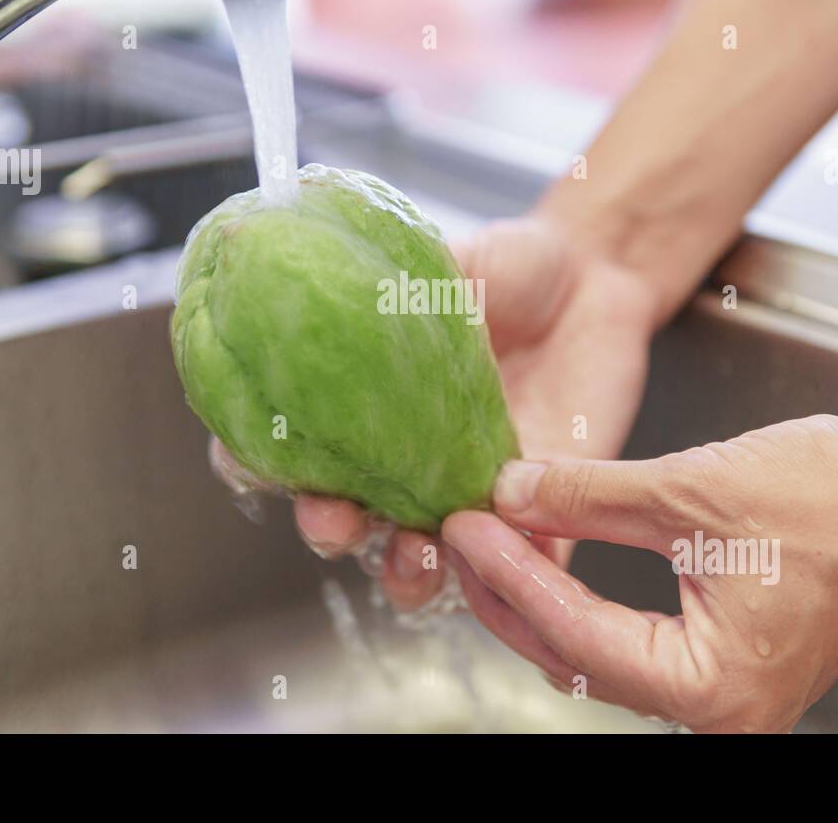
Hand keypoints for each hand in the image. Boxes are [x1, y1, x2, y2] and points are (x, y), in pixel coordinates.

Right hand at [291, 214, 655, 608]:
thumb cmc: (509, 267)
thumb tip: (324, 262)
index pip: (291, 447)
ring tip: (413, 555)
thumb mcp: (448, 263)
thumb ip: (393, 284)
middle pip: (347, 519)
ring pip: (422, 560)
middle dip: (329, 529)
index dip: (256, 462)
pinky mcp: (537, 510)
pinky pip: (519, 562)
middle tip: (333, 522)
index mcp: (364, 404)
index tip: (244, 462)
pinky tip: (505, 556)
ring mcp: (468, 491)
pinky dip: (507, 574)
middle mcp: (406, 460)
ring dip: (405, 573)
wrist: (594, 276)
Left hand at [442, 413, 837, 731]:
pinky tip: (554, 551)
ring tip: (495, 536)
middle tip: (465, 532)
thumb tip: (513, 493)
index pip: (574, 634)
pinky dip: (589, 595)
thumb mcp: (693, 488)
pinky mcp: (732, 658)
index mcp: (714, 690)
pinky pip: (637, 637)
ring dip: (545, 593)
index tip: (466, 525)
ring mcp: (728, 690)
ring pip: (601, 650)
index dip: (509, 574)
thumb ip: (589, 496)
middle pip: (577, 656)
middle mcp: (720, 711)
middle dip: (512, 591)